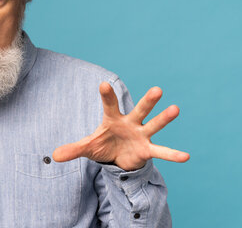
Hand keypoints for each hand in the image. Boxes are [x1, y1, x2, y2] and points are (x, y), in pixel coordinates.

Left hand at [52, 82, 189, 170]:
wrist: (117, 158)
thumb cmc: (104, 145)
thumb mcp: (88, 147)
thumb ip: (73, 149)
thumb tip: (54, 156)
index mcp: (113, 118)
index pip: (109, 104)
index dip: (106, 95)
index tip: (102, 84)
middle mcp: (130, 123)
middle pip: (140, 109)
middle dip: (147, 101)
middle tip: (157, 89)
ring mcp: (141, 135)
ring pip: (154, 124)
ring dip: (164, 118)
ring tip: (176, 108)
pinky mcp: (147, 150)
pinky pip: (161, 152)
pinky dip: (173, 154)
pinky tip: (186, 156)